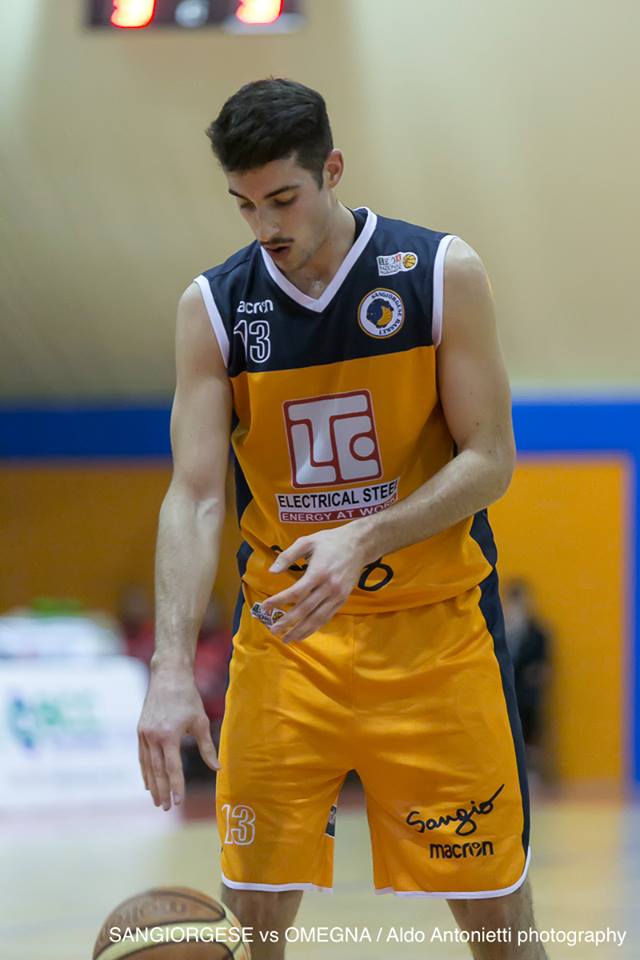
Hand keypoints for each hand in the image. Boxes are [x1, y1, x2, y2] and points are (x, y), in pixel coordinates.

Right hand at [137, 666, 219, 810]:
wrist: (168, 677)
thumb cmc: (188, 698)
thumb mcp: (200, 722)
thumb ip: (207, 748)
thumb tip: (217, 768)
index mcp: (169, 736)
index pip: (173, 768)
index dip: (176, 787)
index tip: (178, 802)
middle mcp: (153, 737)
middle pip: (158, 771)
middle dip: (162, 791)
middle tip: (165, 808)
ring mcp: (144, 734)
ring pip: (148, 766)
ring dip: (152, 785)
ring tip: (156, 801)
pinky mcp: (140, 731)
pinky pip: (142, 756)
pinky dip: (145, 771)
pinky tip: (148, 782)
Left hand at [263, 524, 366, 642]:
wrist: (359, 545)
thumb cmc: (330, 541)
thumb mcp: (307, 541)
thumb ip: (288, 556)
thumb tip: (272, 571)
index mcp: (318, 572)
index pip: (295, 592)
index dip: (279, 601)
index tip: (264, 607)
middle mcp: (328, 587)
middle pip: (305, 609)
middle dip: (287, 621)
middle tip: (273, 630)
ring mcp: (337, 595)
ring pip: (317, 618)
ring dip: (301, 630)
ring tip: (287, 639)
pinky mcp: (343, 600)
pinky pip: (327, 617)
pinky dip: (314, 627)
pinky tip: (304, 633)